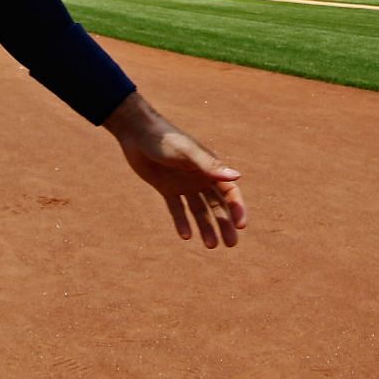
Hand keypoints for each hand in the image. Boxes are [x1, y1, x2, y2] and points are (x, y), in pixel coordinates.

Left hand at [103, 93, 245, 247]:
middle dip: (224, 224)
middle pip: (217, 205)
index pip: (229, 192)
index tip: (241, 225)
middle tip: (230, 244)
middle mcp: (199, 178)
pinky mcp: (166, 188)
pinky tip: (185, 236)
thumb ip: (210, 166)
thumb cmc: (166, 139)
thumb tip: (237, 176)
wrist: (137, 132)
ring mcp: (183, 184)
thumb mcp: (187, 153)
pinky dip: (181, 221)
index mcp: (209, 168)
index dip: (237, 208)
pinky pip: (177, 208)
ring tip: (210, 245)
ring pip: (198, 210)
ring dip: (205, 227)